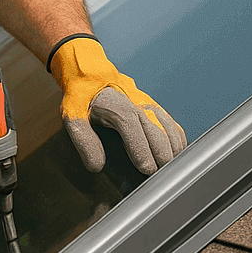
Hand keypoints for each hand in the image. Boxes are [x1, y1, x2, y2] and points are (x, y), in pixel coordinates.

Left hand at [50, 35, 184, 174]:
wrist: (93, 74)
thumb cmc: (83, 97)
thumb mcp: (73, 116)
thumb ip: (84, 140)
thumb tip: (97, 166)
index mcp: (117, 106)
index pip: (134, 129)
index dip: (142, 150)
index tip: (147, 170)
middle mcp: (139, 105)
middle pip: (158, 132)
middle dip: (161, 157)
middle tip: (159, 178)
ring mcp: (151, 106)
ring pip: (170, 130)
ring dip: (172, 151)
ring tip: (168, 171)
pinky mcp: (157, 109)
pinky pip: (174, 127)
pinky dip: (178, 143)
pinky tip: (174, 156)